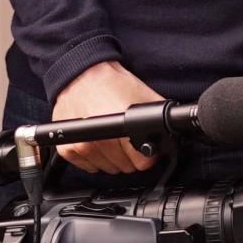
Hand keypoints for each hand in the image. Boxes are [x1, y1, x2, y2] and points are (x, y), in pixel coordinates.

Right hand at [51, 59, 163, 173]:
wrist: (82, 73)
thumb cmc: (112, 82)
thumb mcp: (145, 96)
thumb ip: (161, 119)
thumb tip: (175, 134)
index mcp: (120, 126)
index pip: (142, 162)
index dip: (147, 155)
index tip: (144, 145)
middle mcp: (98, 139)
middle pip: (126, 167)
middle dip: (129, 155)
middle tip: (126, 137)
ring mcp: (81, 145)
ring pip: (108, 169)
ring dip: (112, 157)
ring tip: (110, 136)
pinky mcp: (67, 148)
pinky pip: (89, 167)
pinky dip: (94, 158)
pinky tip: (97, 141)